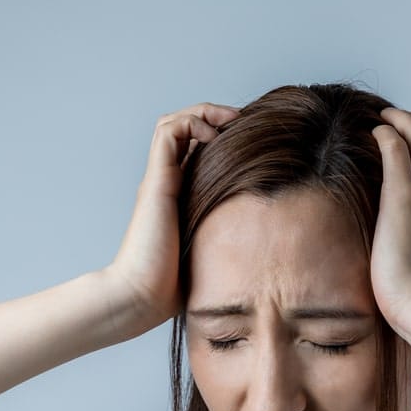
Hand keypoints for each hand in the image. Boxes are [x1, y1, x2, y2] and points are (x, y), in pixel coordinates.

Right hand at [104, 102, 239, 331]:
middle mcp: (165, 184)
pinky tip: (215, 138)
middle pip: (182, 129)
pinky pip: (169, 131)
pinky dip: (193, 123)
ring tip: (231, 122)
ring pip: (173, 123)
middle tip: (245, 123)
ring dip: (204, 113)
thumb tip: (269, 247)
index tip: (251, 142)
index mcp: (177, 198)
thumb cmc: (174, 288)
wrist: (140, 297)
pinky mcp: (157, 181)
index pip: (194, 152)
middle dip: (214, 117)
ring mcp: (159, 180)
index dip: (220, 138)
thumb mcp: (213, 255)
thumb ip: (229, 241)